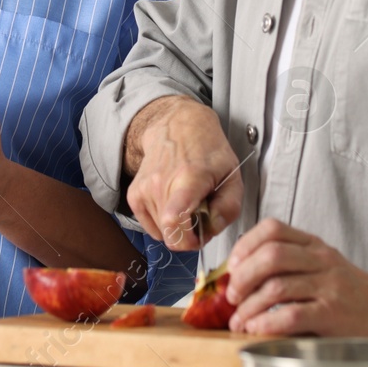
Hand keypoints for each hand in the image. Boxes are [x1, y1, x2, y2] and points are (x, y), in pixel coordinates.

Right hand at [124, 96, 241, 250]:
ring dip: (177, 228)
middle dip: (189, 236)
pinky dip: (164, 223)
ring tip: (187, 204)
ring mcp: (144, 190)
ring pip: (161, 234)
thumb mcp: (233, 175)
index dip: (189, 240)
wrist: (176, 126)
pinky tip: (174, 204)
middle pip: (170, 236)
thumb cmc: (207, 150)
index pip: (174, 220)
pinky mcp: (134, 195)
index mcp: (188, 179)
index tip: (202, 234)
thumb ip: (229, 207)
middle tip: (201, 217)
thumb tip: (211, 229)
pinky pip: (151, 227)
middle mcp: (160, 184)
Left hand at [225, 219, 367, 335]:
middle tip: (232, 296)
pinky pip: (292, 314)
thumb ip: (288, 264)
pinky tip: (257, 328)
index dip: (245, 245)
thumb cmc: (347, 290)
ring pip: (277, 286)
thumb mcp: (320, 265)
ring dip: (250, 305)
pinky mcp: (333, 313)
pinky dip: (267, 322)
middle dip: (243, 276)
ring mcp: (329, 286)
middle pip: (271, 255)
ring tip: (240, 320)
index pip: (273, 229)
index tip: (231, 265)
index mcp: (313, 245)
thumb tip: (239, 276)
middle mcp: (321, 260)